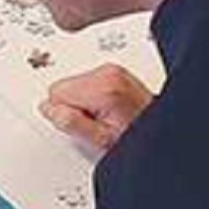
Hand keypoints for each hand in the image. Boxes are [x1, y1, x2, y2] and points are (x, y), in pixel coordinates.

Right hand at [39, 63, 154, 151]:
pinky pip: (84, 82)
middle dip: (72, 106)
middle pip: (61, 86)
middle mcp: (107, 72)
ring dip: (81, 101)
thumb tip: (49, 108)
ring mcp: (111, 69)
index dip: (65, 114)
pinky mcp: (112, 71)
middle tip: (94, 121)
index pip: (54, 93)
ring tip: (103, 115)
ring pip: (71, 84)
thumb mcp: (101, 139)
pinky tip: (106, 107)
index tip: (84, 124)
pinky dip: (90, 96)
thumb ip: (71, 123)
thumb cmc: (136, 135)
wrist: (159, 129)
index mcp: (103, 87)